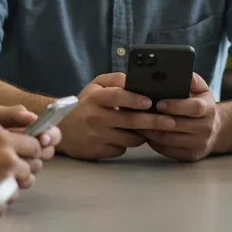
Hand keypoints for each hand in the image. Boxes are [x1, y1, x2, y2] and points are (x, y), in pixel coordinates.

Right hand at [0, 116, 35, 214]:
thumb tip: (8, 127)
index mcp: (2, 141)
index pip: (34, 144)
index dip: (28, 147)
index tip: (18, 151)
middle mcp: (8, 162)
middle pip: (33, 166)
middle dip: (23, 167)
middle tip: (5, 167)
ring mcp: (4, 184)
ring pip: (23, 186)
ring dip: (12, 184)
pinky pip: (8, 201)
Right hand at [57, 73, 179, 160]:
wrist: (60, 130)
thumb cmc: (83, 105)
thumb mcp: (95, 86)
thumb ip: (115, 80)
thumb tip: (136, 80)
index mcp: (96, 98)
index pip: (118, 97)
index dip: (135, 99)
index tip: (150, 102)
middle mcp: (96, 117)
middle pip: (130, 121)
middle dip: (154, 121)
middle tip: (171, 122)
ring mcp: (97, 136)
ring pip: (131, 138)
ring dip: (142, 134)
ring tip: (145, 128)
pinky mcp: (98, 152)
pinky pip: (122, 149)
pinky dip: (126, 144)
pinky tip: (124, 137)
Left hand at [142, 73, 220, 161]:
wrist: (215, 129)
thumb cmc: (202, 105)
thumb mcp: (202, 90)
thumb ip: (193, 80)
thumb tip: (185, 75)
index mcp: (209, 110)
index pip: (194, 108)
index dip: (175, 106)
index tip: (158, 103)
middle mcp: (206, 129)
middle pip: (178, 125)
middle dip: (157, 119)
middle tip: (139, 113)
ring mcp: (198, 144)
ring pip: (169, 139)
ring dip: (150, 131)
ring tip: (137, 122)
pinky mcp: (190, 156)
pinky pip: (167, 150)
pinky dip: (153, 142)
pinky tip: (144, 133)